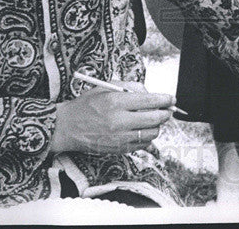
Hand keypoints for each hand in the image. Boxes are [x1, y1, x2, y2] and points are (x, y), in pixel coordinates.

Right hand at [51, 81, 173, 154]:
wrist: (66, 127)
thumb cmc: (87, 105)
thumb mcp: (106, 87)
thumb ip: (130, 87)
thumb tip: (150, 93)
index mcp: (116, 102)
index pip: (150, 101)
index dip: (165, 99)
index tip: (172, 98)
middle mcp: (119, 121)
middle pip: (155, 119)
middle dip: (166, 113)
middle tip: (168, 109)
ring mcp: (119, 138)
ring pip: (151, 133)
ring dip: (158, 126)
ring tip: (154, 119)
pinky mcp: (118, 149)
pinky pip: (142, 145)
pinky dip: (147, 137)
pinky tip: (143, 130)